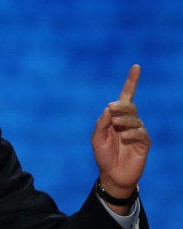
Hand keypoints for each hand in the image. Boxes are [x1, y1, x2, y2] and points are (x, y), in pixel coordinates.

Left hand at [91, 64, 149, 212]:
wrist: (112, 175)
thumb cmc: (103, 156)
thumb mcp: (96, 138)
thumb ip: (101, 123)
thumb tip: (109, 108)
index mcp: (116, 117)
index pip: (126, 97)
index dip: (131, 82)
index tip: (136, 66)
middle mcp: (128, 122)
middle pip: (130, 105)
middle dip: (122, 105)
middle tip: (112, 109)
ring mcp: (137, 132)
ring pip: (135, 118)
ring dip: (124, 120)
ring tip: (117, 127)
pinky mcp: (144, 143)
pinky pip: (140, 132)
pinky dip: (131, 133)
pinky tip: (124, 138)